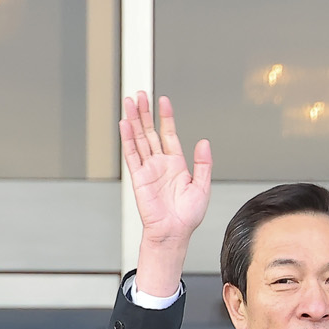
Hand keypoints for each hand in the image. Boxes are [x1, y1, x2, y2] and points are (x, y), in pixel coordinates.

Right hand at [120, 91, 210, 298]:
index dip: (165, 117)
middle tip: (139, 95)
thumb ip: (203, 163)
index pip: (168, 134)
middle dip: (144, 113)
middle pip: (149, 132)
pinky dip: (128, 140)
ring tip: (129, 103)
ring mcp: (148, 170)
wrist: (174, 233)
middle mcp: (160, 164)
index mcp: (176, 165)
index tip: (162, 101)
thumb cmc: (187, 217)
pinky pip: (132, 155)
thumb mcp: (202, 186)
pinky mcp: (139, 178)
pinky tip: (124, 125)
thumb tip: (203, 142)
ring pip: (139, 139)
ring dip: (133, 121)